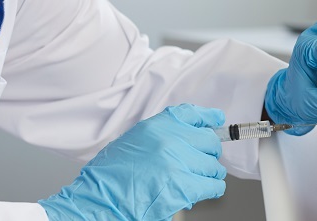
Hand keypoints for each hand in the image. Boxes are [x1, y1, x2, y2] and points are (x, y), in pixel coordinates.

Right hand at [39, 104, 226, 220]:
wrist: (99, 201)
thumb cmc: (110, 178)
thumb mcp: (133, 142)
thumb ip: (161, 136)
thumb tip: (188, 138)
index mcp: (156, 126)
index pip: (192, 114)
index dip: (208, 118)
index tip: (217, 121)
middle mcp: (170, 140)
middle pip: (209, 141)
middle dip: (208, 153)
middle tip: (202, 162)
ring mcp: (178, 162)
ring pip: (213, 165)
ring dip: (208, 174)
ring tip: (197, 179)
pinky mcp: (184, 186)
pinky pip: (213, 185)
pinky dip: (212, 189)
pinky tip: (203, 190)